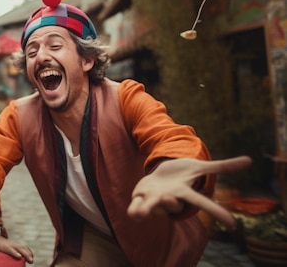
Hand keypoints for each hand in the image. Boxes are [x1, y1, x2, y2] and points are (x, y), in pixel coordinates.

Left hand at [0, 234, 33, 263]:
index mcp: (4, 244)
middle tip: (30, 261)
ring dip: (29, 253)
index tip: (19, 257)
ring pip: (23, 248)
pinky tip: (31, 257)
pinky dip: (29, 252)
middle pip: (20, 248)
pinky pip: (25, 248)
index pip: (10, 249)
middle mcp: (11, 244)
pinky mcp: (17, 247)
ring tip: (32, 261)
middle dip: (25, 254)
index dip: (14, 252)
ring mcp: (15, 245)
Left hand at [127, 156, 251, 228]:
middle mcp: (169, 199)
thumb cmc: (182, 174)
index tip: (232, 223)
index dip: (215, 211)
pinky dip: (134, 211)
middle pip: (172, 206)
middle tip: (169, 196)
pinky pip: (135, 208)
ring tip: (141, 212)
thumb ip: (222, 166)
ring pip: (151, 209)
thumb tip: (250, 160)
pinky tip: (133, 212)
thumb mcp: (200, 167)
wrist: (161, 176)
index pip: (202, 203)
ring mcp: (153, 200)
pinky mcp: (140, 197)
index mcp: (185, 193)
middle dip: (170, 203)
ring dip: (146, 210)